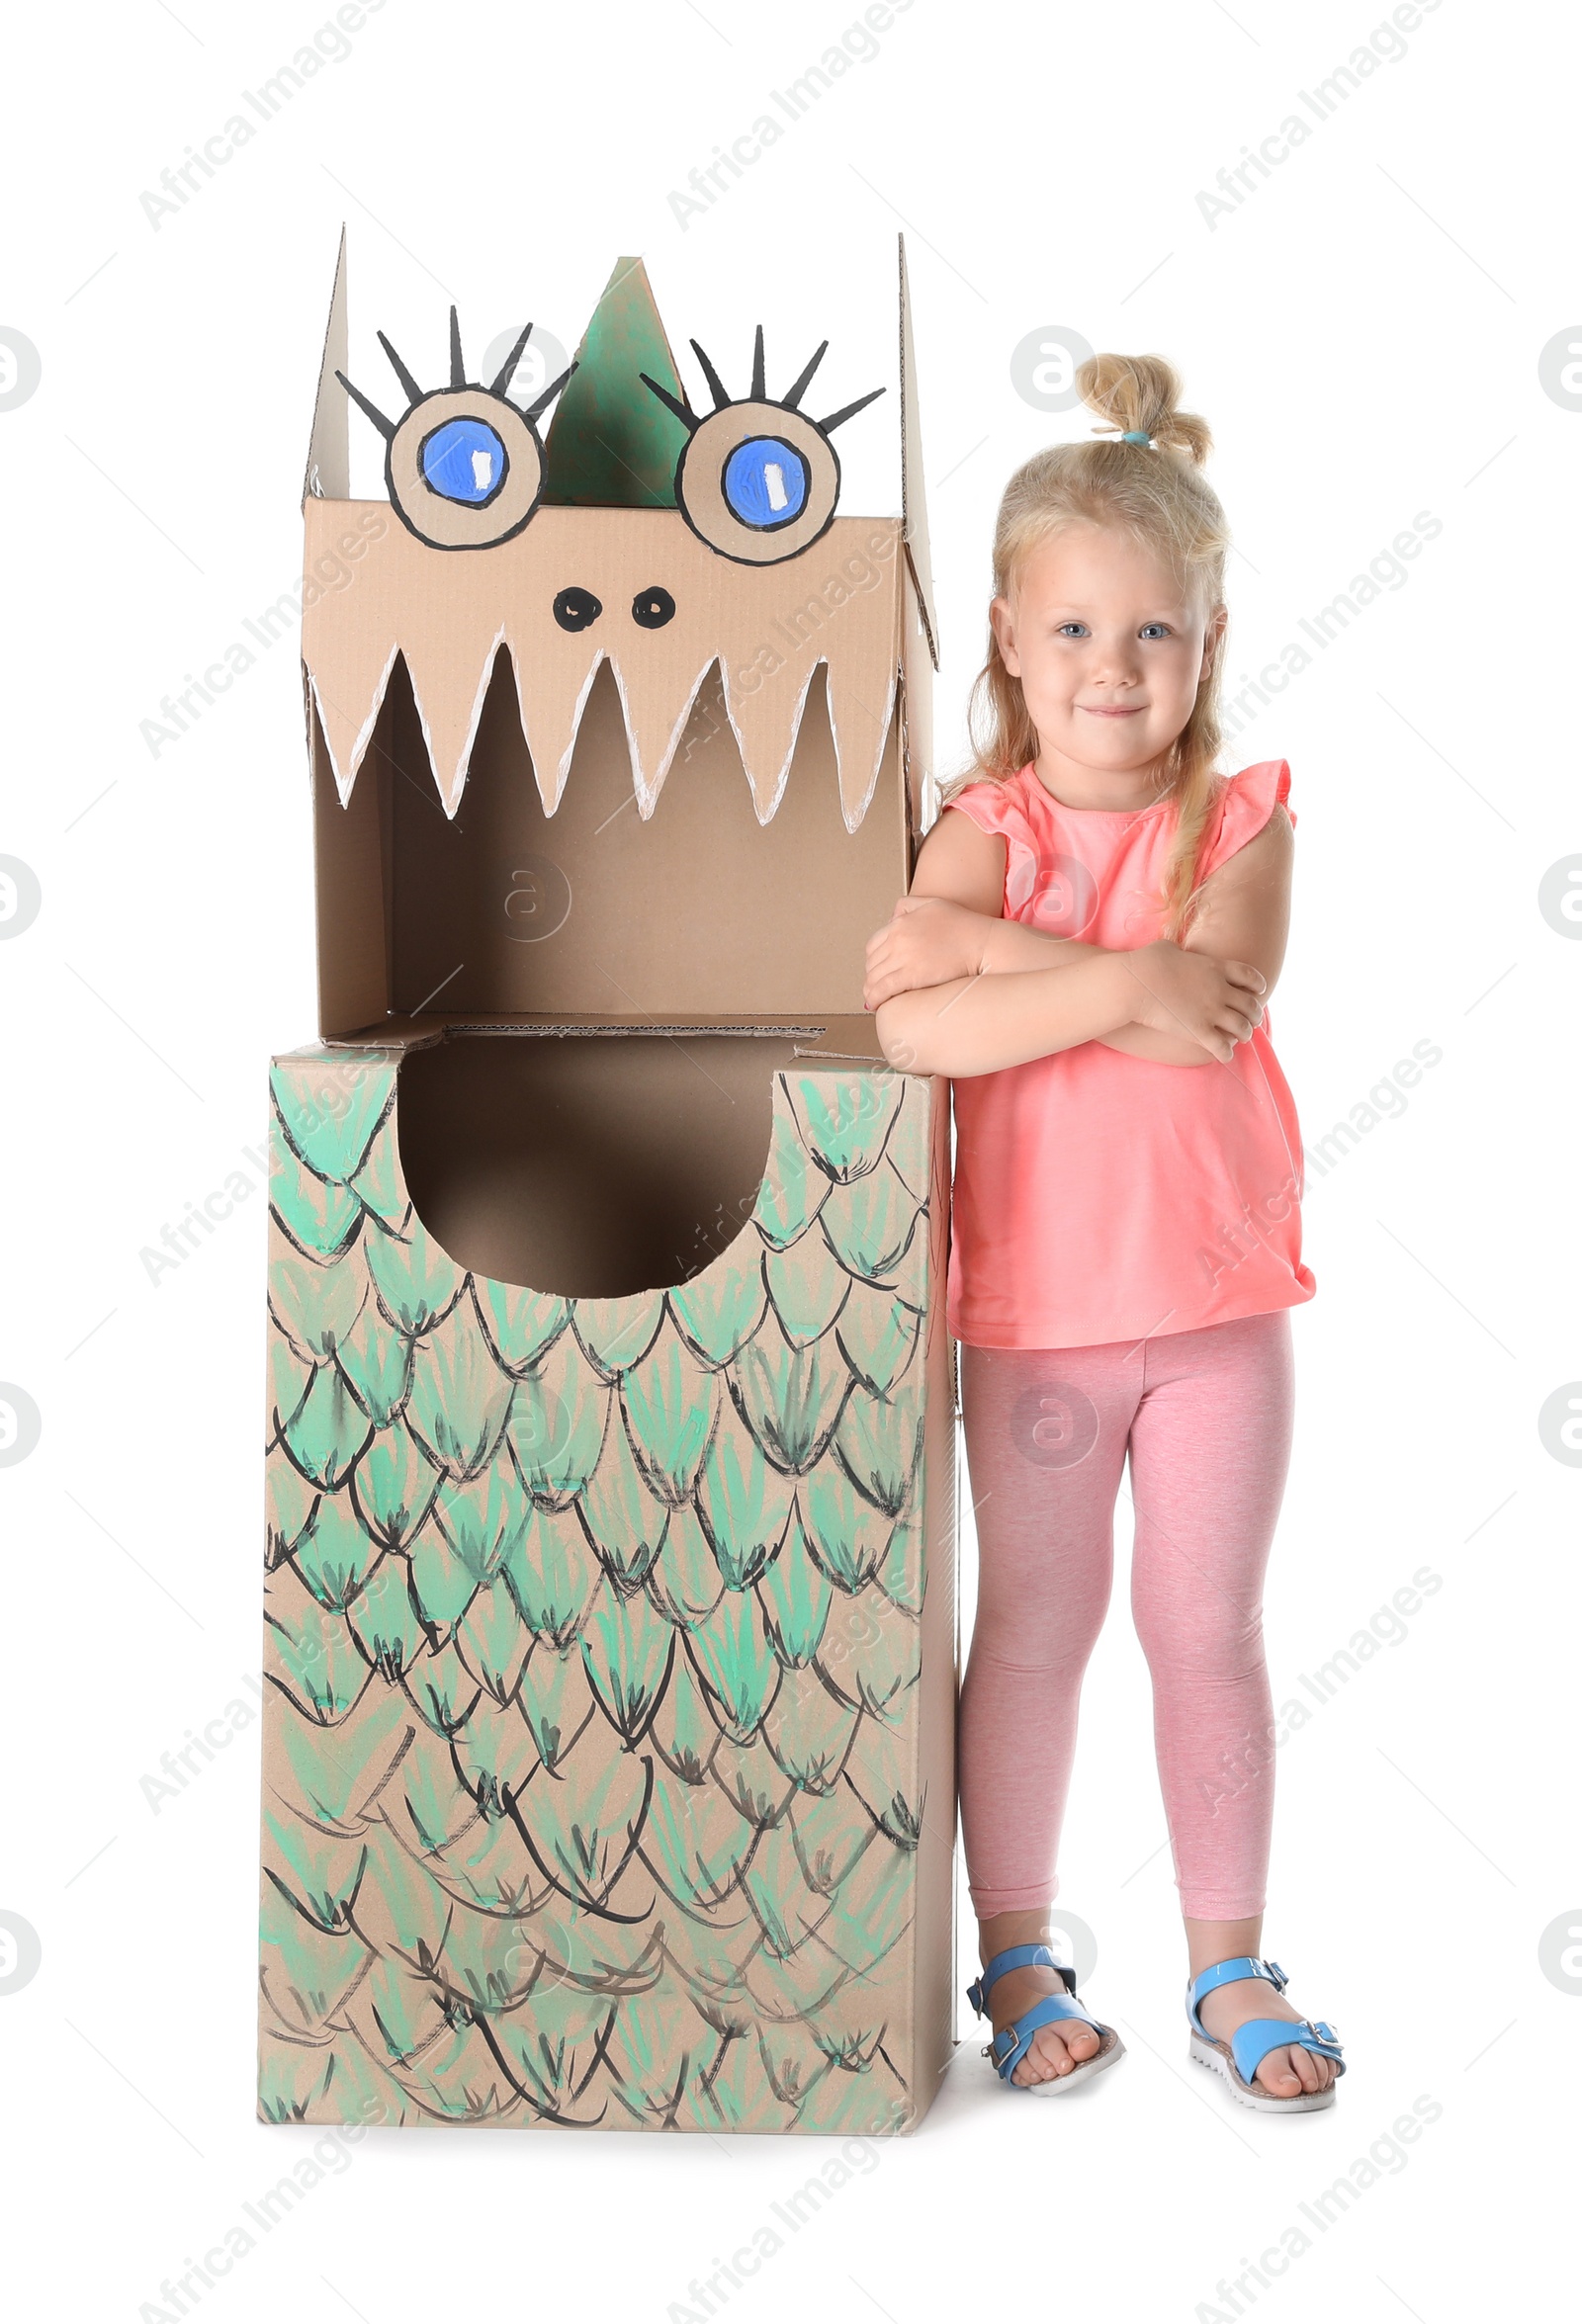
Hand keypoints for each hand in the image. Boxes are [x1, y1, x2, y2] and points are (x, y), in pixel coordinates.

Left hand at [864, 896, 989, 1009]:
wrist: (982, 943)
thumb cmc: (964, 925)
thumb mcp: (933, 903)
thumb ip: (908, 906)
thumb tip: (892, 918)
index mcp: (901, 922)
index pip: (873, 945)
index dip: (873, 961)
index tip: (877, 970)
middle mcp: (898, 938)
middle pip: (872, 963)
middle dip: (872, 977)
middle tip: (876, 987)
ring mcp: (903, 957)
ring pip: (874, 978)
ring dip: (871, 990)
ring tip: (874, 999)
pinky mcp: (911, 975)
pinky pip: (883, 989)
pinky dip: (875, 998)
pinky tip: (875, 1004)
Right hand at [1120, 940, 1265, 1062]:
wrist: (1134, 984)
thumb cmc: (1145, 962)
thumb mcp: (1166, 948)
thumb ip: (1178, 950)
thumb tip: (1173, 950)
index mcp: (1216, 967)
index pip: (1250, 976)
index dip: (1258, 985)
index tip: (1259, 991)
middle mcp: (1219, 989)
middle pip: (1251, 1004)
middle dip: (1255, 1014)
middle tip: (1253, 1020)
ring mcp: (1211, 1011)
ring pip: (1242, 1027)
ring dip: (1245, 1034)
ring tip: (1242, 1037)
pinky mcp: (1198, 1031)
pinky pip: (1222, 1046)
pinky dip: (1227, 1052)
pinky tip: (1224, 1054)